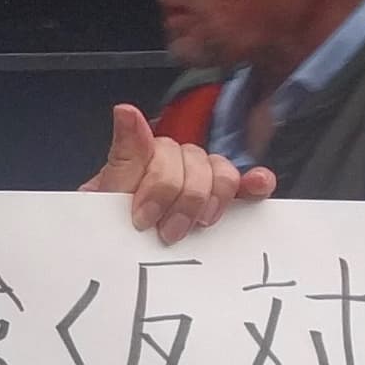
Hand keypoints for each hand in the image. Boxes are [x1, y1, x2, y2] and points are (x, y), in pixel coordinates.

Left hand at [82, 104, 273, 245]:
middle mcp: (174, 162)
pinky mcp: (220, 200)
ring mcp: (199, 180)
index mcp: (144, 156)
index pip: (164, 148)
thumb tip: (126, 111)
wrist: (115, 253)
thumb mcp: (106, 196)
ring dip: (210, 198)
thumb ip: (123, 155)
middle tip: (165, 233)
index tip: (143, 218)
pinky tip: (258, 185)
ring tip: (197, 226)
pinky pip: (246, 183)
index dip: (160, 185)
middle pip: (194, 159)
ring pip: (221, 170)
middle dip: (181, 199)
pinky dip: (256, 182)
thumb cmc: (110, 227)